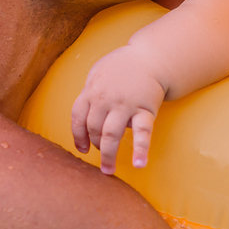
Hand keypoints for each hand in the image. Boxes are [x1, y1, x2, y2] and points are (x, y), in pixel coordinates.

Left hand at [71, 46, 166, 174]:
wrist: (151, 58)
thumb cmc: (122, 67)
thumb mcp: (98, 74)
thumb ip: (89, 94)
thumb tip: (84, 118)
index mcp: (91, 91)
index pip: (78, 117)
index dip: (78, 136)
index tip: (82, 149)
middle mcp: (105, 99)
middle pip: (93, 129)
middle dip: (96, 146)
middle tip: (101, 159)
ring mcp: (125, 105)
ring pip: (111, 134)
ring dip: (108, 155)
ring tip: (108, 170)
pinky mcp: (145, 110)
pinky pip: (142, 133)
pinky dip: (141, 150)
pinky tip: (140, 164)